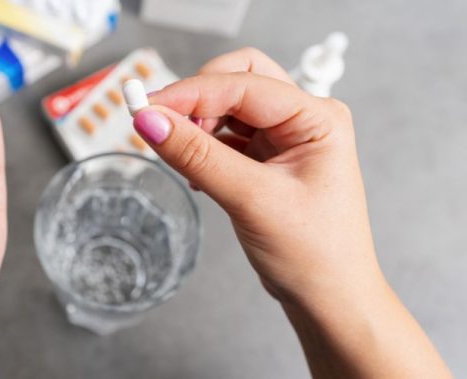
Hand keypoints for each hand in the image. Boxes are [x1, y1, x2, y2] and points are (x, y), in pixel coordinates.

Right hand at [134, 48, 449, 376]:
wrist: (328, 298)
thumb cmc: (315, 253)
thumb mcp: (252, 200)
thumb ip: (198, 156)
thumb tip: (151, 121)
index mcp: (317, 118)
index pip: (243, 84)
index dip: (190, 93)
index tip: (146, 109)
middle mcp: (302, 119)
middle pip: (237, 80)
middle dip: (197, 98)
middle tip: (161, 123)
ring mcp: (283, 138)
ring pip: (227, 106)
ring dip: (197, 122)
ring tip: (179, 153)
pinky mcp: (265, 158)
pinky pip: (224, 134)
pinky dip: (201, 144)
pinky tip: (193, 170)